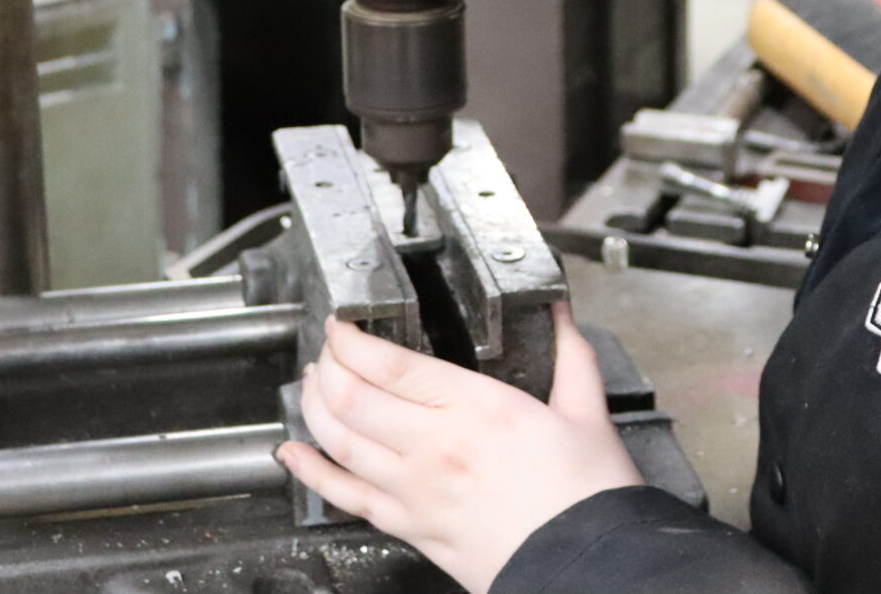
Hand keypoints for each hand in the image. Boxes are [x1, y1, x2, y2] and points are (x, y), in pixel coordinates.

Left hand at [278, 302, 644, 593]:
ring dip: (313, 407)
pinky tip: (293, 455)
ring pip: (339, 442)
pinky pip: (346, 497)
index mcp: (478, 408)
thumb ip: (571, 355)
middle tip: (327, 348)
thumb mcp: (587, 413)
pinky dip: (311, 473)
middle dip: (327, 365)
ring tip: (310, 384)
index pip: (390, 364)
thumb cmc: (587, 500)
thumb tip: (561, 313)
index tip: (341, 323)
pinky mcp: (411, 527)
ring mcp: (416, 491)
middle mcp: (435, 447)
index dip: (351, 338)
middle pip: (351, 398)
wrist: (586, 569)